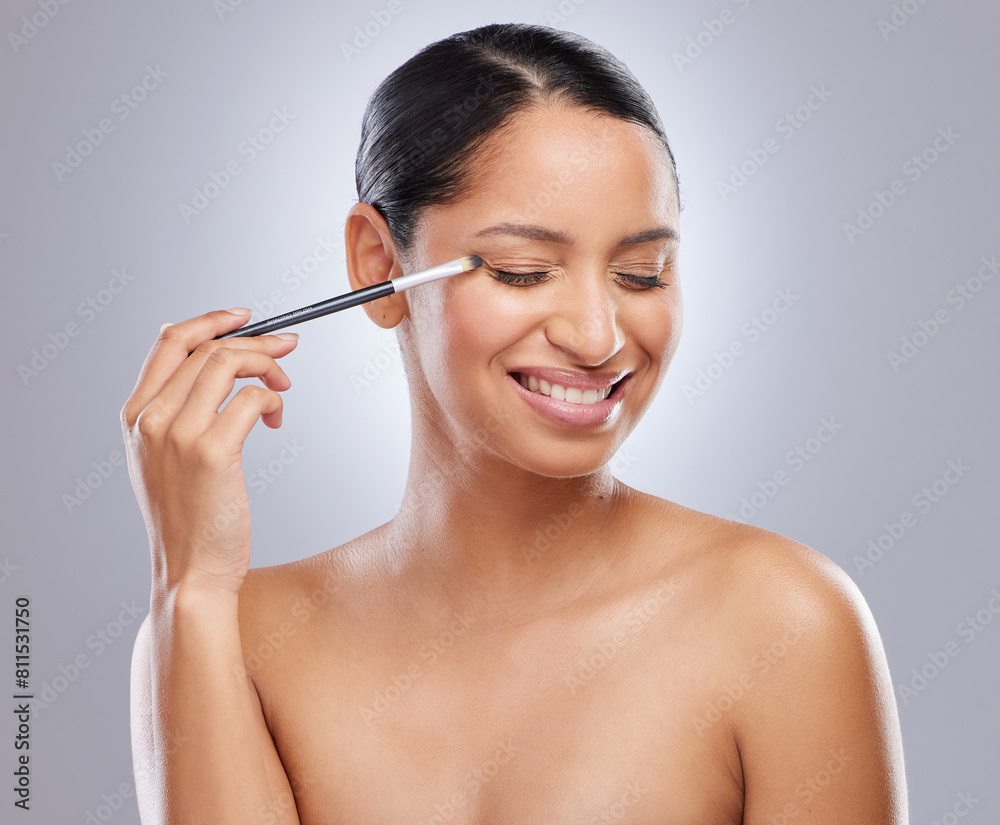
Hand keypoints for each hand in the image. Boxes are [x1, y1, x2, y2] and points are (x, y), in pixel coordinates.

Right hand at [120, 308, 298, 595]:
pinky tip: (278, 422)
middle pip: (208, 348)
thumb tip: (212, 363)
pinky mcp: (212, 451)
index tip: (247, 317)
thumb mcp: (165, 459)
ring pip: (230, 363)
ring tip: (285, 386)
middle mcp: (150, 418)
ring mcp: (178, 434)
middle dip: (256, 341)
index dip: (212, 320)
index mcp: (135, 415)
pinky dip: (275, 401)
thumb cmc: (189, 517)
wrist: (190, 572)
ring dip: (268, 365)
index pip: (169, 342)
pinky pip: (254, 399)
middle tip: (288, 348)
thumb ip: (177, 412)